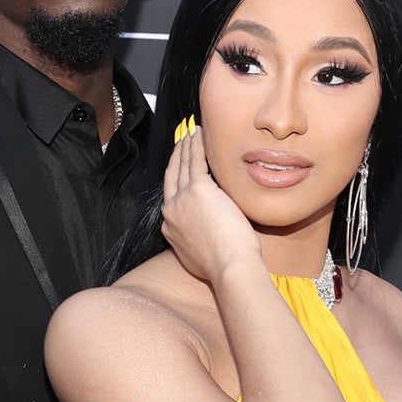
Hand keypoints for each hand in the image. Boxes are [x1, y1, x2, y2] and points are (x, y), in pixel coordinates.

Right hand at [161, 117, 262, 282]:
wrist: (230, 267)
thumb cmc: (226, 266)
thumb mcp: (201, 254)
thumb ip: (199, 238)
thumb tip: (210, 232)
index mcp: (170, 229)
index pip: (170, 198)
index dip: (174, 180)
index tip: (178, 170)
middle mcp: (170, 212)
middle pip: (171, 177)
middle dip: (175, 158)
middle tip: (180, 143)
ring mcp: (182, 199)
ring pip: (181, 166)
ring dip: (184, 147)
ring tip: (189, 134)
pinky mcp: (198, 189)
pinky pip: (195, 160)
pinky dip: (195, 145)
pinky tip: (198, 134)